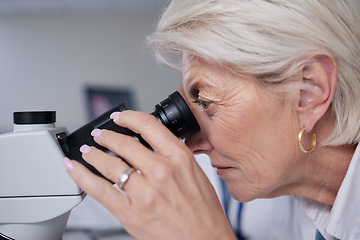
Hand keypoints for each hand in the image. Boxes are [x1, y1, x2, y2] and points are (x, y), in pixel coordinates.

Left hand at [64, 110, 235, 239]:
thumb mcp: (196, 174)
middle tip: (99, 135)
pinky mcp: (130, 212)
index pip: (148, 125)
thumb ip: (174, 157)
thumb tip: (152, 144)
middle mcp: (161, 170)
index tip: (120, 117)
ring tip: (88, 151)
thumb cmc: (204, 212)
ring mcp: (144, 191)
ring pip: (109, 164)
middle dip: (106, 136)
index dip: (129, 117)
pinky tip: (73, 168)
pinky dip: (82, 177)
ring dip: (93, 154)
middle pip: (124, 144)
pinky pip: (99, 190)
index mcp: (179, 158)